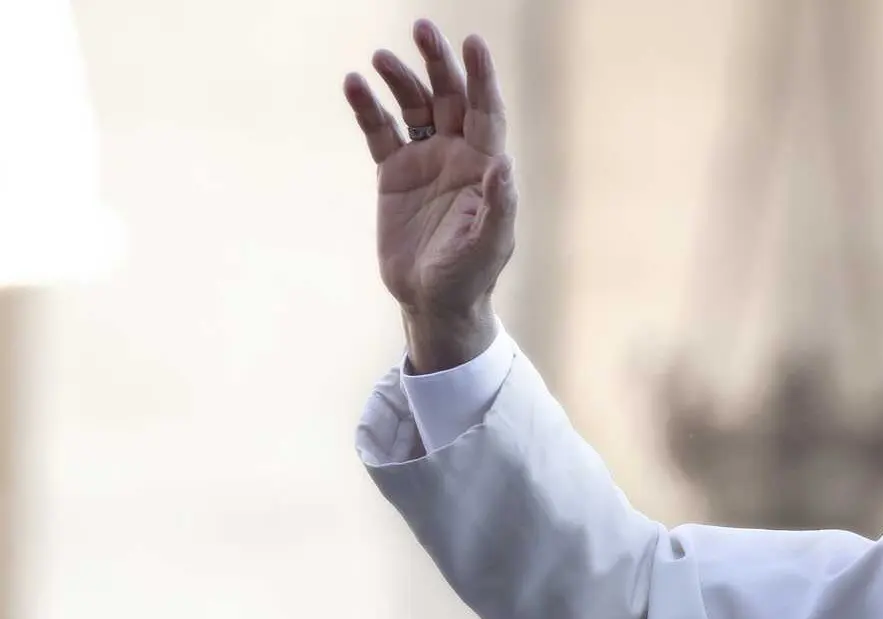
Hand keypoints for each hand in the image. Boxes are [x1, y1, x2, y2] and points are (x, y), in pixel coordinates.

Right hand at [343, 20, 515, 370]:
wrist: (432, 300)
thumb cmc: (470, 276)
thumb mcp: (489, 245)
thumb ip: (499, 206)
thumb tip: (503, 165)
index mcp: (484, 165)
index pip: (485, 111)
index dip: (481, 77)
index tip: (473, 43)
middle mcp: (456, 154)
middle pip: (448, 97)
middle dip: (438, 63)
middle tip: (422, 28)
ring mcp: (424, 160)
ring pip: (412, 107)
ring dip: (399, 79)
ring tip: (380, 59)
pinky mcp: (393, 174)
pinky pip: (379, 131)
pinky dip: (367, 108)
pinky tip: (354, 85)